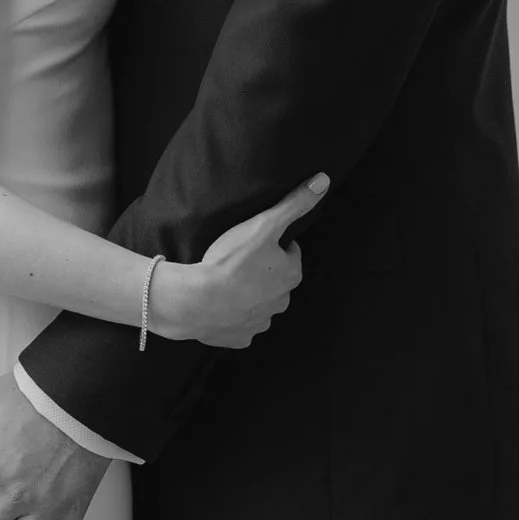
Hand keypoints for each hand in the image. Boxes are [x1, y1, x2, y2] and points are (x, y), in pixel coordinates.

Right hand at [159, 174, 328, 348]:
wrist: (196, 301)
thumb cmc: (231, 262)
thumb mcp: (264, 225)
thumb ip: (294, 203)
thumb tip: (323, 181)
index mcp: (291, 275)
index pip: (290, 253)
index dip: (273, 244)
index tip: (255, 241)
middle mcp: (281, 302)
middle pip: (275, 280)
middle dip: (262, 271)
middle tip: (238, 260)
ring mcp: (260, 323)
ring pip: (259, 304)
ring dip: (248, 294)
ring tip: (226, 281)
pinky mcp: (239, 338)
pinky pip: (239, 325)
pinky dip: (231, 316)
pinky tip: (219, 304)